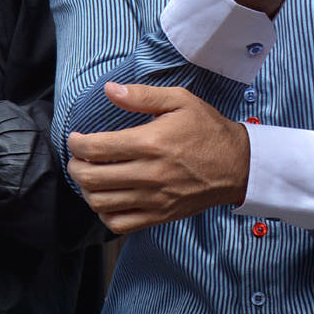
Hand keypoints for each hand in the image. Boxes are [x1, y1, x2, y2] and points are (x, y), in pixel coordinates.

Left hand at [65, 82, 249, 232]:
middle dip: (74, 167)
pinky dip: (105, 214)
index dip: (75, 144)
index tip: (76, 139)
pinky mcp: (160, 215)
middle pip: (90, 178)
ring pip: (100, 203)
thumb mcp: (180, 101)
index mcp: (150, 143)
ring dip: (86, 190)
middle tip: (78, 159)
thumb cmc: (208, 130)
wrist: (239, 165)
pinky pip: (119, 224)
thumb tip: (109, 89)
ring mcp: (154, 198)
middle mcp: (149, 173)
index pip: (94, 148)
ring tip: (91, 178)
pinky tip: (109, 199)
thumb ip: (142, 95)